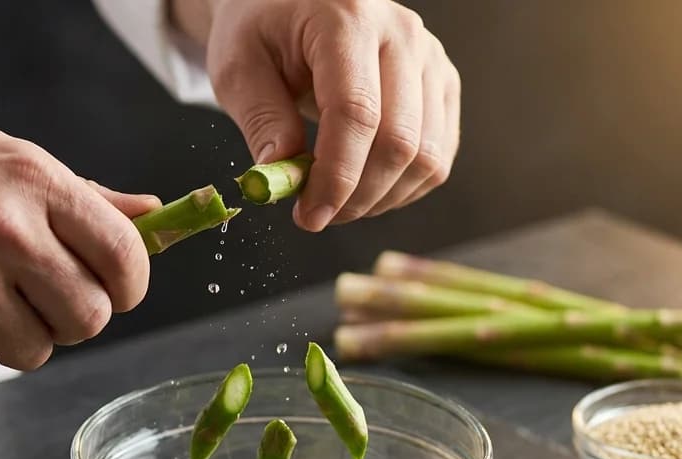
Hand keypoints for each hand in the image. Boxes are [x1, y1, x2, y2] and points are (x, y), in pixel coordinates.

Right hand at [0, 88, 156, 383]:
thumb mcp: (3, 160)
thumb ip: (84, 196)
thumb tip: (156, 215)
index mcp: (35, 182)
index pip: (125, 255)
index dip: (126, 286)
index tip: (108, 290)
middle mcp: (6, 231)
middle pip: (88, 319)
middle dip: (68, 320)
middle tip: (32, 299)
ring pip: (36, 353)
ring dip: (12, 340)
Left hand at [179, 0, 460, 230]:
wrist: (294, 4)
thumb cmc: (263, 32)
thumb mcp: (238, 68)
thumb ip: (261, 120)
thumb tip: (283, 176)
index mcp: (346, 18)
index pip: (357, 112)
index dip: (337, 176)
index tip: (309, 215)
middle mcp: (401, 33)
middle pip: (399, 140)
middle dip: (357, 196)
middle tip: (316, 214)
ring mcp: (430, 59)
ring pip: (426, 156)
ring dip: (380, 198)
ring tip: (337, 201)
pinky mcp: (442, 84)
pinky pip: (438, 156)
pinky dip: (403, 187)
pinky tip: (365, 187)